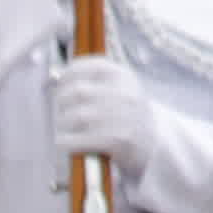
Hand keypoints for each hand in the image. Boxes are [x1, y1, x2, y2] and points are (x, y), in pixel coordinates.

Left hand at [45, 49, 151, 182]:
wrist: (153, 146)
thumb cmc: (126, 118)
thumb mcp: (119, 91)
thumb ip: (95, 82)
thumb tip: (58, 77)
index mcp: (123, 76)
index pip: (88, 66)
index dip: (67, 75)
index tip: (61, 86)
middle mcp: (125, 92)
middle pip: (78, 91)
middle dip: (62, 103)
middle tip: (61, 112)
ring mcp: (124, 116)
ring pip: (78, 116)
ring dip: (63, 124)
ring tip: (63, 130)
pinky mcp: (120, 140)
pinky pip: (82, 139)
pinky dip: (67, 142)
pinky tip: (66, 143)